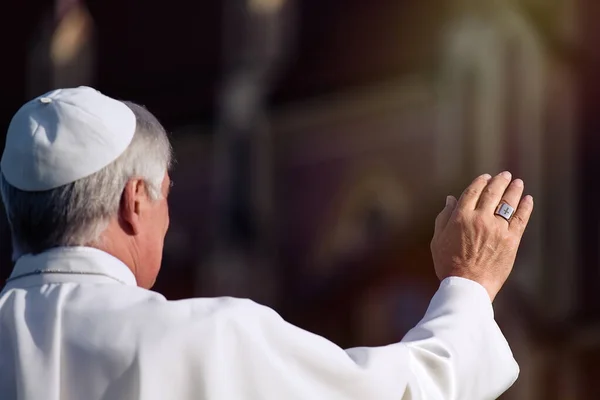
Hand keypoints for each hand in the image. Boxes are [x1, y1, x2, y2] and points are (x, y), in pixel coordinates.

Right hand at [430, 171, 533, 301]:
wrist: (467, 285)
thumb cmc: (448, 264)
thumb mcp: (438, 239)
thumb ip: (444, 217)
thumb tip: (450, 199)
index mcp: (461, 217)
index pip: (473, 191)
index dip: (480, 182)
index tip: (486, 177)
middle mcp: (480, 218)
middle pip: (492, 193)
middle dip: (500, 181)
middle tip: (505, 175)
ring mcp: (497, 228)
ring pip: (508, 203)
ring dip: (514, 190)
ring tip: (518, 183)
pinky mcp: (511, 240)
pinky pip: (521, 218)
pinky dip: (525, 207)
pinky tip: (528, 199)